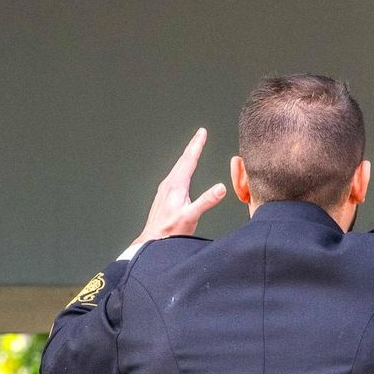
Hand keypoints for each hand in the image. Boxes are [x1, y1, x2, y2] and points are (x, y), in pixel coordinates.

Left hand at [127, 129, 227, 250]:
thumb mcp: (191, 217)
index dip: (196, 145)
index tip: (202, 132)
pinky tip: (183, 171)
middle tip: (200, 134)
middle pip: (183, 160)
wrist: (152, 241)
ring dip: (187, 156)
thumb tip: (221, 188)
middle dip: (192, 146)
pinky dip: (182, 167)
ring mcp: (165, 189)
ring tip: (193, 148)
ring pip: (178, 167)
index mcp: (176, 186)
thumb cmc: (170, 231)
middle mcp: (169, 184)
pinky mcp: (164, 196)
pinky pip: (175, 175)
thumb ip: (206, 201)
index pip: (189, 160)